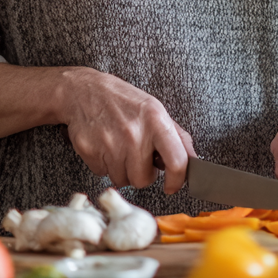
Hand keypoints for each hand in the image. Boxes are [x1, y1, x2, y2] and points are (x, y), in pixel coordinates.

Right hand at [57, 68, 194, 193]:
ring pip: (122, 180)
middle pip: (143, 180)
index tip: (172, 186)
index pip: (177, 161)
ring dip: (121, 169)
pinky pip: (103, 174)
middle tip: (136, 155)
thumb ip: (176, 136)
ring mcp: (110, 144)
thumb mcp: (154, 109)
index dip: (177, 180)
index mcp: (156, 121)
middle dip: (141, 173)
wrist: (83, 91)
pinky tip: (103, 145)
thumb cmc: (122, 101)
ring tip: (118, 146)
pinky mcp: (90, 151)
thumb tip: (194, 161)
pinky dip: (104, 164)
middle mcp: (134, 133)